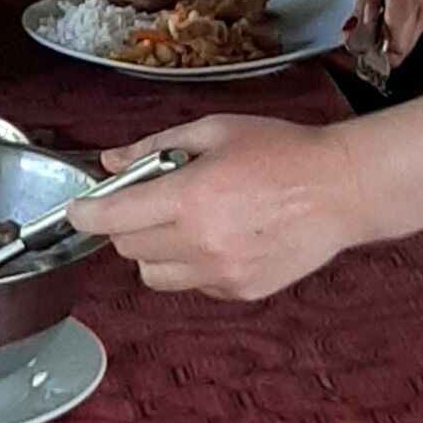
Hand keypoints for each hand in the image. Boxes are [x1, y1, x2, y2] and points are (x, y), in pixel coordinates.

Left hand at [76, 115, 365, 298]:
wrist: (342, 189)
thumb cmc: (284, 152)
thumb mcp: (215, 131)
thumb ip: (155, 146)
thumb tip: (111, 160)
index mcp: (191, 196)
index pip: (113, 218)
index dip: (86, 213)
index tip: (80, 209)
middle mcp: (201, 242)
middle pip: (128, 248)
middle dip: (129, 224)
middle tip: (153, 201)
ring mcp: (222, 273)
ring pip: (154, 276)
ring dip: (156, 251)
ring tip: (188, 224)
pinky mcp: (240, 291)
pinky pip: (193, 285)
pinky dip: (193, 266)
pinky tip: (222, 238)